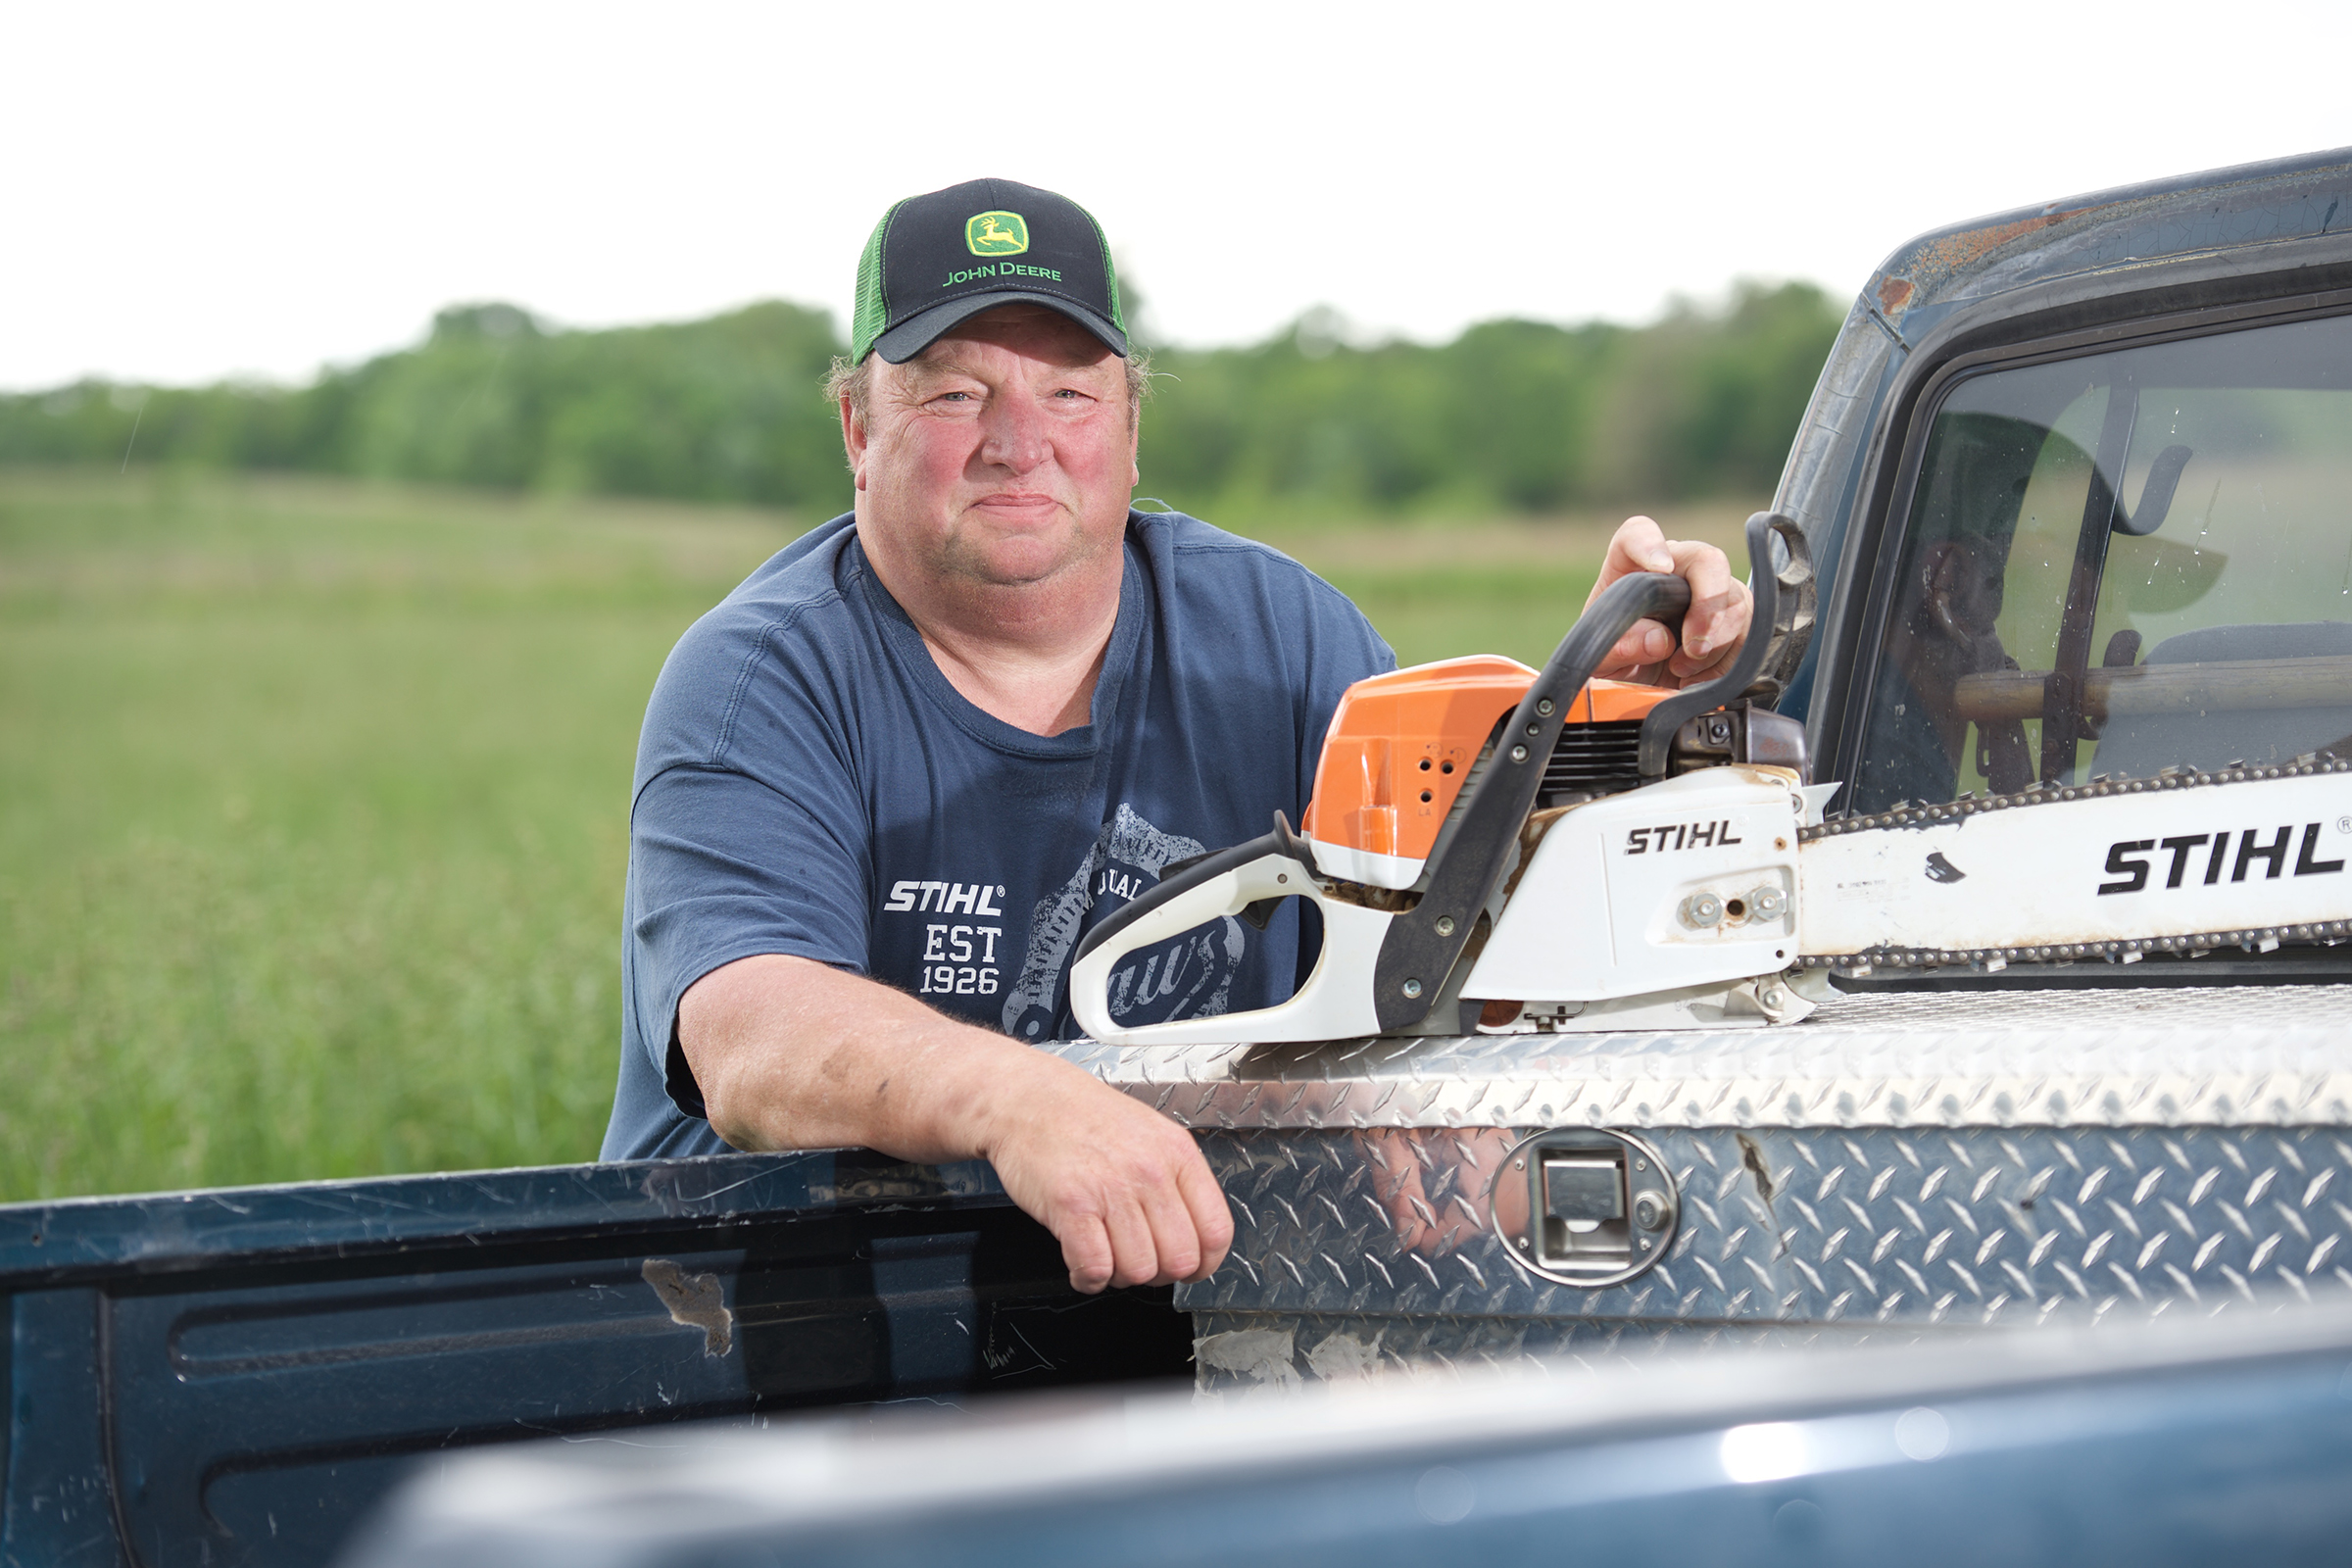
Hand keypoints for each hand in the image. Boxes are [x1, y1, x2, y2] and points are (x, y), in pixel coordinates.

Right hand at [979, 1055, 1234, 1292]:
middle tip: (1139, 1261)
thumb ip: (1176, 1181)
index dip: (1204, 1264)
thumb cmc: (1084, 1118)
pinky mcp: (1071, 1205)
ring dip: (1121, 1277)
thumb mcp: (1150, 1134)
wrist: (1028, 1099)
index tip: (1190, 1268)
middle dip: (1160, 1275)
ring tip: (1106, 1256)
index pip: (1216, 1231)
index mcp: (1177, 1154)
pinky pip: (1095, 1268)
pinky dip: (1089, 1279)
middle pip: (1179, 1260)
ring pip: (1139, 1271)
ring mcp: (1111, 1189)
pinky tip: (1083, 1265)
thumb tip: (1193, 1235)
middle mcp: (1150, 1172)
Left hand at [1586, 515, 1752, 686]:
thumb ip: (1618, 649)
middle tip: (1693, 648)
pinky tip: (1700, 677)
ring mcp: (1707, 592)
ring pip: (1737, 601)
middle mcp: (1675, 571)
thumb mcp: (1603, 661)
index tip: (1660, 567)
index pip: (1638, 534)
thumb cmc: (1617, 659)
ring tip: (1682, 670)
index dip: (1650, 543)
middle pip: (1709, 561)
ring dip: (1717, 644)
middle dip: (1708, 607)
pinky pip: (1751, 633)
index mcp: (1630, 568)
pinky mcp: (1732, 618)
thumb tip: (1658, 639)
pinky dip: (1729, 662)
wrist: (1640, 685)